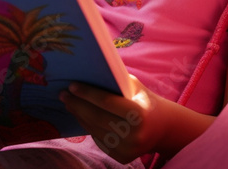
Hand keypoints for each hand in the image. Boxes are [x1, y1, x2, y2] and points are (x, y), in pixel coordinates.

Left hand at [59, 75, 212, 162]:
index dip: (87, 93)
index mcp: (139, 114)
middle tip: (63, 94)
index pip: (107, 102)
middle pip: (97, 117)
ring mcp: (128, 149)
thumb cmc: (145, 100)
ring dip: (79, 115)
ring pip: (95, 130)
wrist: (163, 128)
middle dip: (77, 104)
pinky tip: (80, 115)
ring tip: (69, 103)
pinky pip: (99, 140)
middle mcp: (134, 135)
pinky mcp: (122, 157)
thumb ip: (116, 80)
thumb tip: (89, 70)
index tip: (72, 86)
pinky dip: (88, 127)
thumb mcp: (135, 87)